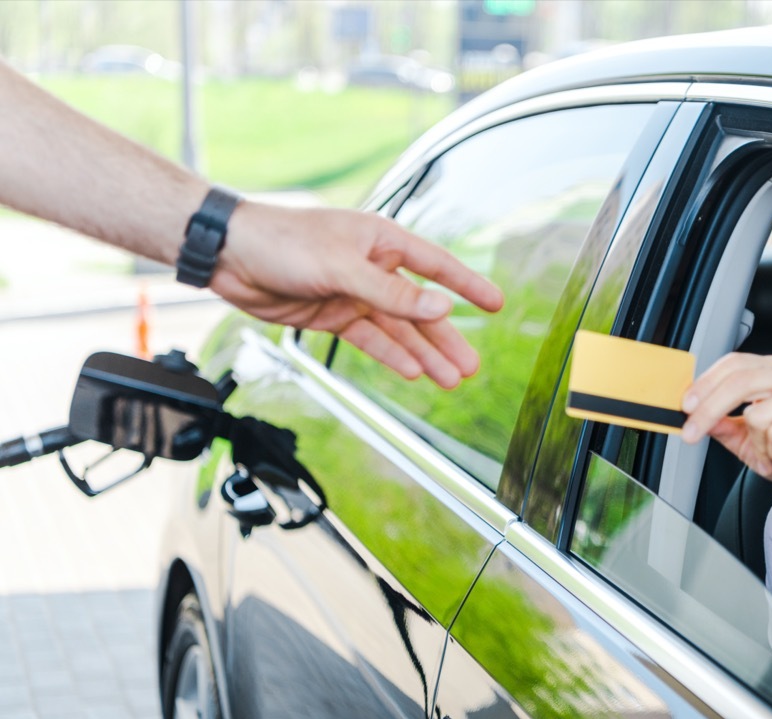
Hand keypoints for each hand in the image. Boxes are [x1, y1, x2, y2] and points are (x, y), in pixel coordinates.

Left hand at [213, 201, 503, 388]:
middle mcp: (373, 266)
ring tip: (450, 378)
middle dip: (446, 338)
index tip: (496, 303)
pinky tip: (412, 372)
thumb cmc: (282, 242)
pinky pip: (370, 339)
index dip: (467, 285)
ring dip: (423, 354)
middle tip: (472, 365)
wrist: (229, 256)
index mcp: (381, 240)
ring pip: (398, 330)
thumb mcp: (343, 267)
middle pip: (420, 308)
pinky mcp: (333, 315)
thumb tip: (440, 307)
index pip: (437, 265)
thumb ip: (393, 292)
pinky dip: (390, 355)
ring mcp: (354, 293)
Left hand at [681, 353, 771, 502]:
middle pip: (739, 382)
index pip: (734, 364)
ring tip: (768, 455)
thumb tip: (694, 413)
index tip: (685, 407)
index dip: (705, 384)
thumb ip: (721, 424)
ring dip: (755, 445)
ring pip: (756, 414)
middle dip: (709, 411)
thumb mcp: (745, 440)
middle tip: (692, 434)